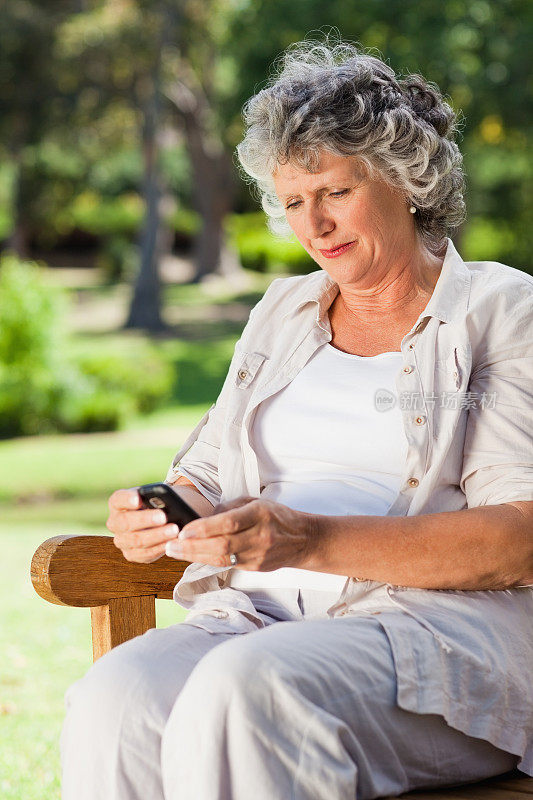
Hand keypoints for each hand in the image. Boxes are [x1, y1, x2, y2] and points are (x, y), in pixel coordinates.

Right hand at [106, 488, 179, 563]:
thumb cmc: (155, 504)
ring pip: (135, 540)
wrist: (157, 520)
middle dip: (145, 519)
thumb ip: (156, 497)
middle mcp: (115, 523)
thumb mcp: (154, 496)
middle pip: (125, 522)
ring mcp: (121, 540)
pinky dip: (159, 548)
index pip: (117, 499)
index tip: (138, 499)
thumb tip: (166, 500)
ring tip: (174, 530)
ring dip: (156, 536)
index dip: (127, 499)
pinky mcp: (131, 554)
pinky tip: (171, 543)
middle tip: (163, 517)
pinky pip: (144, 554)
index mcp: (117, 503)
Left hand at [165, 496, 317, 570]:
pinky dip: (208, 560)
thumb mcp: (256, 501)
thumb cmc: (277, 516)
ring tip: (175, 552)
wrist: (303, 540)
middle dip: (192, 546)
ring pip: (222, 559)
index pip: (228, 523)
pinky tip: (193, 556)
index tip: (183, 530)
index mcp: (260, 514)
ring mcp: (258, 555)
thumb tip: (203, 518)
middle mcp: (259, 536)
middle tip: (170, 545)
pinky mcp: (255, 567)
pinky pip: (227, 565)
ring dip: (195, 556)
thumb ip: (229, 508)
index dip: (204, 528)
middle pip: (221, 545)